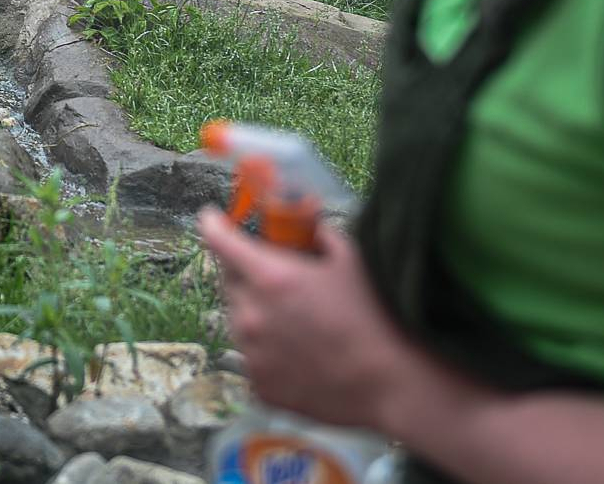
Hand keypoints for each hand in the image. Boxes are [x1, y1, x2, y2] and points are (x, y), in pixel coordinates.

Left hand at [198, 206, 424, 436]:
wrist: (392, 383)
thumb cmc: (376, 317)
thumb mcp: (350, 260)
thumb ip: (319, 235)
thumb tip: (307, 224)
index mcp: (270, 278)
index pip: (219, 240)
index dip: (213, 224)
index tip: (211, 218)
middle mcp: (251, 315)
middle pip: (228, 280)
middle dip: (243, 270)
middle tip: (272, 273)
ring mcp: (252, 354)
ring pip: (238, 320)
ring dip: (256, 311)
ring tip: (295, 319)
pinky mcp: (259, 385)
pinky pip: (252, 357)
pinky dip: (266, 349)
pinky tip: (298, 351)